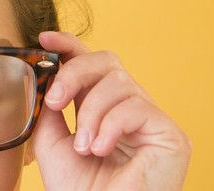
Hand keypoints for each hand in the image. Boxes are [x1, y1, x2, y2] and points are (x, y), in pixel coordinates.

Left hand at [31, 31, 191, 189]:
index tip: (44, 38)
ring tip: (84, 147)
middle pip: (106, 60)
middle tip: (54, 100)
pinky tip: (101, 149)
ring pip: (118, 82)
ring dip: (91, 112)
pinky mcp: (171, 134)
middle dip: (74, 72)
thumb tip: (42, 74)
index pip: (89, 62)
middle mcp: (128, 107)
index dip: (69, 44)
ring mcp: (151, 119)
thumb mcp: (51, 141)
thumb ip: (47, 107)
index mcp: (100, 107)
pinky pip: (136, 107)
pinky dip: (110, 125)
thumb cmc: (79, 190)